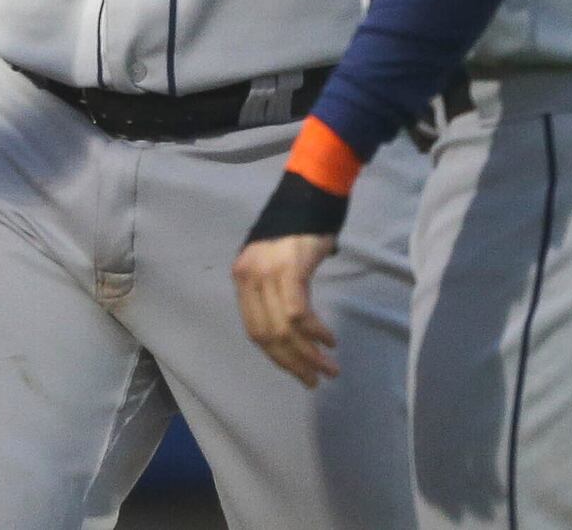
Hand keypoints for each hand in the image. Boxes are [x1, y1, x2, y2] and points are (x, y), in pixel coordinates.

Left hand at [233, 232, 340, 387]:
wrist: (310, 192)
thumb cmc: (297, 229)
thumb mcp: (275, 263)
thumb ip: (274, 292)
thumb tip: (288, 330)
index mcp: (242, 278)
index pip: (254, 330)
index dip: (277, 356)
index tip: (298, 372)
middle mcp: (248, 277)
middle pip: (266, 335)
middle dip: (292, 363)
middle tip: (315, 380)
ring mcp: (266, 272)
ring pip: (283, 329)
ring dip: (308, 355)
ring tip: (330, 369)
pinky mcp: (289, 268)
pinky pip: (298, 313)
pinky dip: (315, 332)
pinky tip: (329, 341)